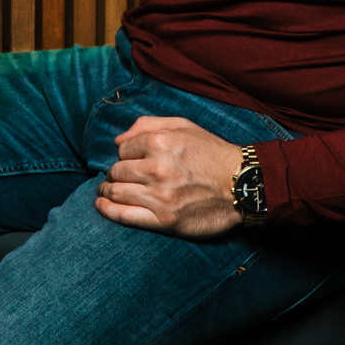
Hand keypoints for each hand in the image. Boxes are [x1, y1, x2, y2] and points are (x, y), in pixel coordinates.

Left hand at [94, 116, 244, 238]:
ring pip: (116, 193)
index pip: (122, 150)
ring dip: (106, 192)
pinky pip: (125, 216)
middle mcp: (157, 168)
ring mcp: (160, 196)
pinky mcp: (165, 220)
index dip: (124, 155)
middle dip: (113, 175)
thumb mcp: (185, 126)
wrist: (243, 185)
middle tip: (116, 179)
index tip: (129, 162)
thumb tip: (118, 140)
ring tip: (105, 193)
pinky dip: (108, 211)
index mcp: (161, 142)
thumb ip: (148, 125)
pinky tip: (102, 207)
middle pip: (116, 172)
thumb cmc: (213, 153)